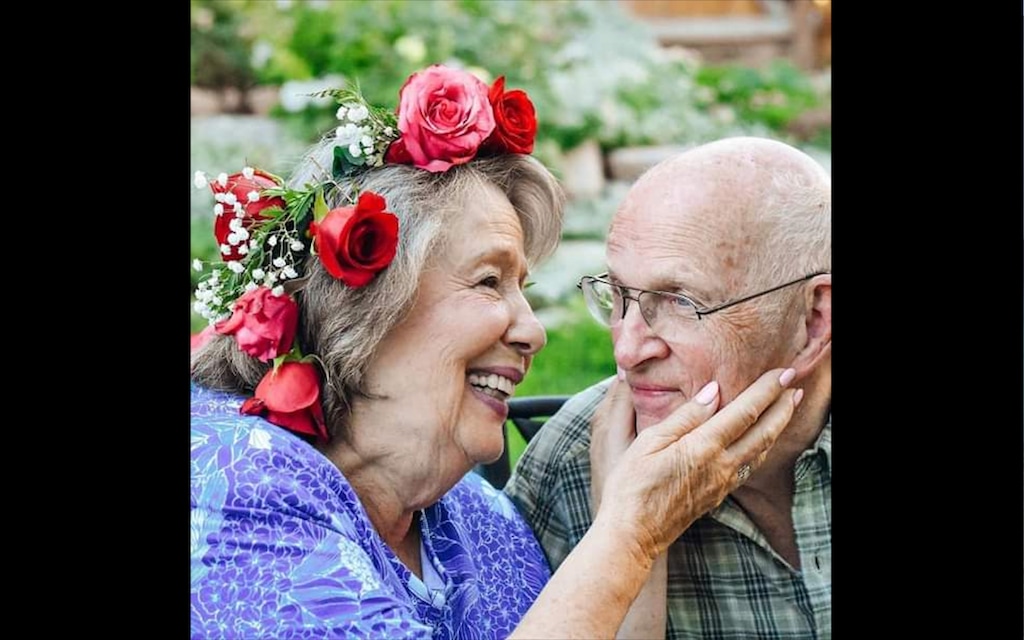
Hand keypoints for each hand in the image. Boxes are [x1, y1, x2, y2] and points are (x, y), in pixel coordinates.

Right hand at [594, 368, 800, 560]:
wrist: (633, 534)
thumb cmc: (631, 485)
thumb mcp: (650, 442)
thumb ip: (685, 416)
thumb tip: (713, 391)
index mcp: (704, 447)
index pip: (745, 412)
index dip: (767, 391)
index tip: (784, 373)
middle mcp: (721, 466)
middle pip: (763, 432)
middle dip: (783, 407)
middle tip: (796, 387)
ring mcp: (722, 483)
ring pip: (761, 451)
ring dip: (777, 427)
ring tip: (787, 409)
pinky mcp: (717, 496)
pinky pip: (750, 467)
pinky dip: (763, 448)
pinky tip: (761, 442)